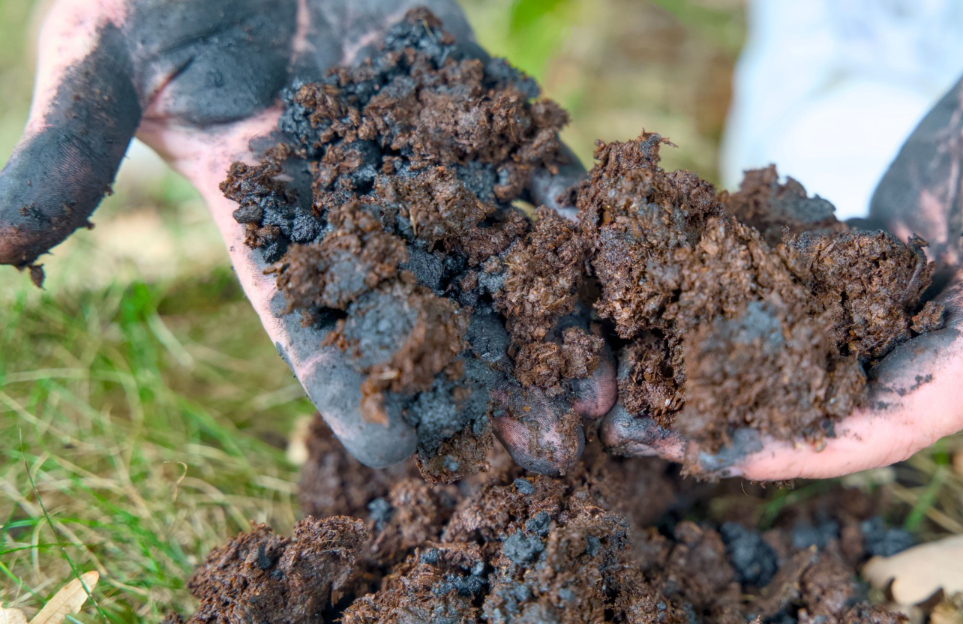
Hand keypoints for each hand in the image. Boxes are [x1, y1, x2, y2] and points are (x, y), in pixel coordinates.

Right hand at [0, 0, 613, 473]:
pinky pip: (526, 142)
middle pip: (429, 299)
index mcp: (263, 210)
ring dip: (552, 301)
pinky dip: (569, 189)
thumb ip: (68, 146)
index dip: (354, 384)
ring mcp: (415, 139)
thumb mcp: (97, 53)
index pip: (310, 317)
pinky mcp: (461, 82)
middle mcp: (350, 192)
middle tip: (551, 439)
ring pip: (492, 235)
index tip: (407, 453)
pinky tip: (622, 241)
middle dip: (489, 369)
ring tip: (606, 370)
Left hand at [603, 0, 962, 478]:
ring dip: (714, 373)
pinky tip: (667, 300)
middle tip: (631, 423)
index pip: (894, 422)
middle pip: (830, 410)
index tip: (713, 457)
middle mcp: (946, 340)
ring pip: (801, 361)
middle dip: (732, 424)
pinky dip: (731, 306)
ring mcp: (906, 306)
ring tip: (624, 372)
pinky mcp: (873, 267)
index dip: (803, 448)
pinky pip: (796, 300)